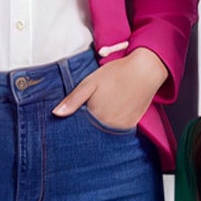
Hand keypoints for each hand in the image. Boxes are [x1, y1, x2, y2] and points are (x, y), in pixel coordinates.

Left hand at [53, 46, 168, 130]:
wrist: (145, 70)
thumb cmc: (116, 73)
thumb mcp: (90, 82)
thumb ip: (73, 100)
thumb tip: (55, 114)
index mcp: (94, 115)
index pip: (79, 125)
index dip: (77, 117)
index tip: (80, 109)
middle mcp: (108, 125)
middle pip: (92, 128)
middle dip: (90, 121)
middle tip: (98, 102)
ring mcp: (120, 127)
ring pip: (104, 130)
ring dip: (102, 122)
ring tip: (108, 103)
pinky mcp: (131, 126)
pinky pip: (117, 129)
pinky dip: (114, 122)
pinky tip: (117, 108)